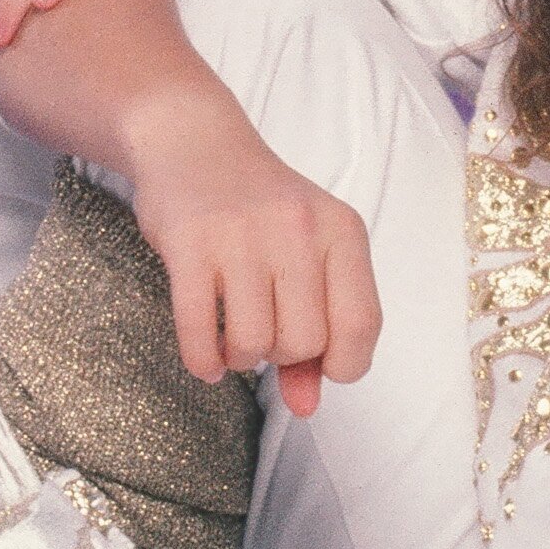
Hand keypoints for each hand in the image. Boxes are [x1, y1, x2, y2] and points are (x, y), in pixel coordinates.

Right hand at [128, 109, 379, 415]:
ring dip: (239, 357)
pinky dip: (202, 361)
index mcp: (341, 230)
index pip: (360, 325)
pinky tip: (205, 360)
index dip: (342, 363)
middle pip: (303, 341)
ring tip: (233, 338)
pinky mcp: (189, 243)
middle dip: (281, 356)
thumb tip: (306, 407)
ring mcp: (241, 234)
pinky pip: (198, 331)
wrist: (193, 141)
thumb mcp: (305, 255)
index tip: (318, 361)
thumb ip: (318, 331)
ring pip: (252, 341)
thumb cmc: (259, 211)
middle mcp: (298, 228)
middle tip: (264, 334)